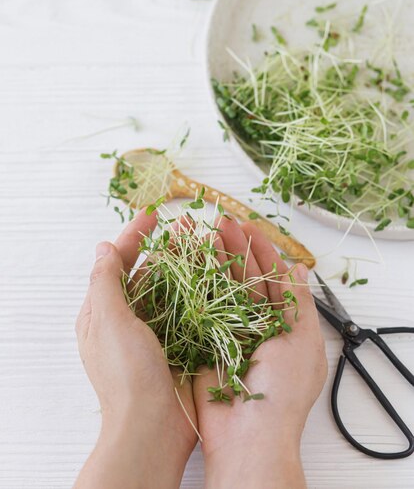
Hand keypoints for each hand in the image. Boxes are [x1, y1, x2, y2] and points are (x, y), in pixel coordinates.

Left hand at [74, 208, 196, 488]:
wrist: (153, 428)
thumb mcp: (108, 321)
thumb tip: (102, 247)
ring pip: (171, 287)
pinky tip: (215, 275)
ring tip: (205, 240)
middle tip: (187, 224)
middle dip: (165, 246)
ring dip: (186, 264)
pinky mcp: (179, 344)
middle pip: (147, 271)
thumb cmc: (126, 375)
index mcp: (103, 312)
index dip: (133, 235)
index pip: (117, 262)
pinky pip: (189, 309)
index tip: (152, 214)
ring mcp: (155, 332)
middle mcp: (128, 319)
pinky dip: (200, 290)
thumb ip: (105, 281)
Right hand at [193, 217, 327, 488]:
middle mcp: (254, 326)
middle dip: (235, 248)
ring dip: (213, 259)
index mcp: (282, 325)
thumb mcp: (302, 343)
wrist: (248, 438)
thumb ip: (299, 303)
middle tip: (220, 220)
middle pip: (244, 278)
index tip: (250, 226)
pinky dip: (195, 283)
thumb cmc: (282, 392)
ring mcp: (226, 333)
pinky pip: (199, 307)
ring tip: (203, 230)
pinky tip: (189, 260)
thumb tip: (302, 269)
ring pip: (220, 288)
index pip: (272, 279)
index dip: (262, 251)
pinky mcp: (202, 342)